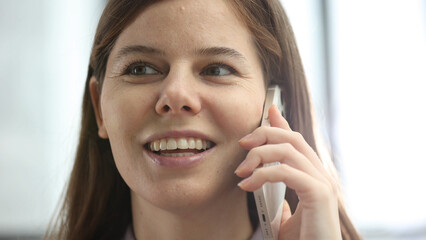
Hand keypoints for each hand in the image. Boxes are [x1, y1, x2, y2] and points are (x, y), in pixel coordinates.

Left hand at [235, 105, 341, 239]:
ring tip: (241, 171)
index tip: (268, 111)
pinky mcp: (319, 194)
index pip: (297, 141)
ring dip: (259, 155)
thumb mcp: (284, 216)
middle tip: (242, 143)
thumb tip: (269, 193)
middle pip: (292, 138)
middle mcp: (321, 175)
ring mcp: (323, 183)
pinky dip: (262, 174)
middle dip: (264, 134)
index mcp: (313, 176)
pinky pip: (286, 171)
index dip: (282, 123)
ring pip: (288, 150)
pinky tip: (248, 185)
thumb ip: (280, 200)